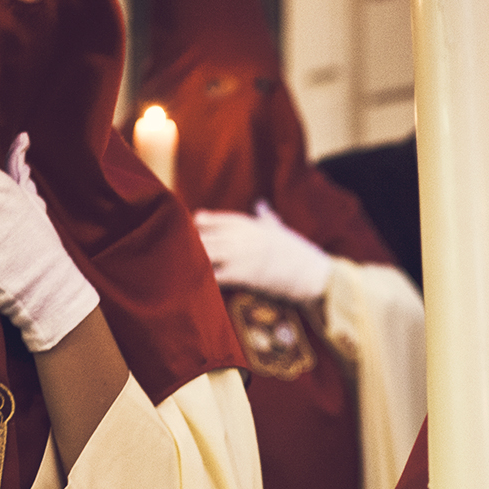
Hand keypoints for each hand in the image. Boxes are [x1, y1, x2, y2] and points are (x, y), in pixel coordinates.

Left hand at [193, 201, 332, 302]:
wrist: (312, 273)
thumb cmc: (297, 252)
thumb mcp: (280, 229)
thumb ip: (266, 217)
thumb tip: (260, 204)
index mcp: (246, 223)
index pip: (209, 219)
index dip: (193, 228)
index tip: (186, 234)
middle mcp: (240, 235)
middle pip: (201, 236)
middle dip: (186, 245)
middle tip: (175, 255)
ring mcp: (240, 254)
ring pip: (204, 253)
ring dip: (191, 261)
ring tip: (179, 270)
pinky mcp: (242, 274)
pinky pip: (213, 276)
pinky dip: (201, 280)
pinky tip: (193, 284)